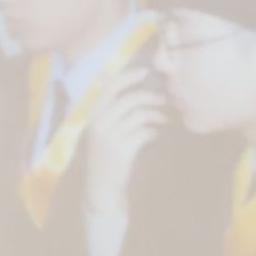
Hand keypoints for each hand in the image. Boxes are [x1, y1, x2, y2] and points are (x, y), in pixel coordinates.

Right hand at [82, 68, 165, 218]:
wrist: (102, 184)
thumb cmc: (104, 152)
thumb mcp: (99, 127)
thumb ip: (105, 104)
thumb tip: (106, 76)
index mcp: (92, 115)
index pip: (110, 88)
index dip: (129, 77)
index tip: (146, 71)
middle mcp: (99, 123)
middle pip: (129, 99)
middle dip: (150, 96)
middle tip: (163, 100)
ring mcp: (110, 137)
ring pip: (140, 115)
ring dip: (156, 115)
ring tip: (163, 120)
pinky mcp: (123, 151)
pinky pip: (145, 133)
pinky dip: (155, 132)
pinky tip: (156, 135)